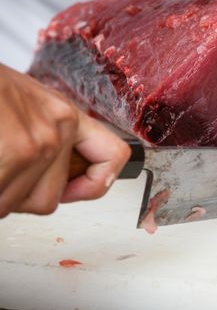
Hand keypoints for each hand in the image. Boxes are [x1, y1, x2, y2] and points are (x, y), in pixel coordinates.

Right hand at [0, 64, 130, 217]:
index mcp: (65, 116)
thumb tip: (56, 183)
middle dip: (17, 196)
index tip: (76, 191)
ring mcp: (37, 143)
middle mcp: (58, 130)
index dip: (97, 183)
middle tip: (2, 172)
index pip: (113, 156)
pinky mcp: (14, 152)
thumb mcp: (27, 105)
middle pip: (48, 200)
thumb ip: (45, 136)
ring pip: (16, 204)